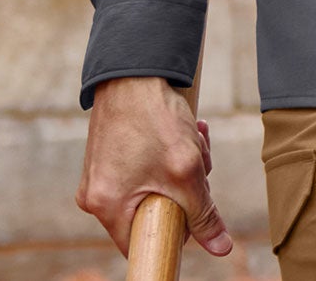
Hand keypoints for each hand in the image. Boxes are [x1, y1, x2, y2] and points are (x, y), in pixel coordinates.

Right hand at [75, 75, 232, 258]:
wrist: (134, 66)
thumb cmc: (154, 118)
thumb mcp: (186, 170)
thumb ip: (203, 213)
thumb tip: (220, 248)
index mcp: (106, 207)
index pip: (142, 243)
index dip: (175, 231)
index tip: (194, 210)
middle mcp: (95, 194)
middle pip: (152, 211)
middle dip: (186, 187)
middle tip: (200, 160)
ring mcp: (100, 171)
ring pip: (155, 184)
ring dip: (183, 163)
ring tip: (195, 135)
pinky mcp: (109, 151)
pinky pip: (145, 165)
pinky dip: (169, 150)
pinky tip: (188, 126)